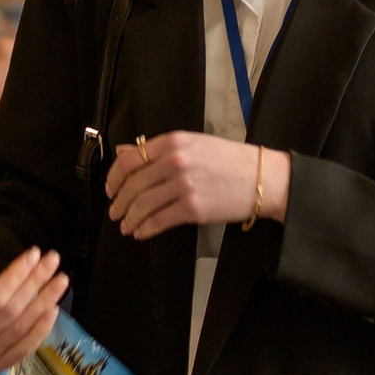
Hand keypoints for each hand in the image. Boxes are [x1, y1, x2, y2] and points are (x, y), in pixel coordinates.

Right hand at [0, 250, 68, 371]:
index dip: (17, 275)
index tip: (34, 254)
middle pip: (12, 310)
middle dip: (35, 282)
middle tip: (53, 261)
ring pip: (21, 327)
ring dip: (45, 302)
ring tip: (60, 281)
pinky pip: (26, 347)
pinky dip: (42, 328)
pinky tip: (53, 309)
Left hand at [105, 131, 288, 240]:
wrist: (263, 178)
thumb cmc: (230, 160)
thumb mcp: (193, 144)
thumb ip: (158, 149)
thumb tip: (124, 151)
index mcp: (174, 141)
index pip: (130, 159)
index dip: (114, 177)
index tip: (111, 188)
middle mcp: (176, 161)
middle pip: (133, 184)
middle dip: (119, 202)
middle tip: (115, 212)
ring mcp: (184, 185)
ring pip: (143, 205)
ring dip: (129, 218)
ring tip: (126, 226)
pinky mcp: (193, 208)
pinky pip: (159, 220)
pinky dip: (145, 229)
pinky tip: (141, 233)